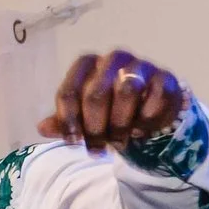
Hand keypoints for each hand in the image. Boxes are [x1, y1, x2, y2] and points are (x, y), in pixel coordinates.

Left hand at [39, 50, 186, 151]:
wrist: (147, 110)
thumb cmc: (108, 111)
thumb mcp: (82, 118)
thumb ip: (63, 121)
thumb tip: (42, 127)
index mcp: (86, 64)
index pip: (68, 91)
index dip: (69, 120)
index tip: (74, 142)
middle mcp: (113, 59)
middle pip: (96, 93)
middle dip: (94, 127)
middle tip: (96, 149)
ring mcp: (141, 65)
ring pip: (127, 91)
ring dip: (120, 123)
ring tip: (118, 142)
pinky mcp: (166, 77)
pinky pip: (156, 97)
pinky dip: (146, 119)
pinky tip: (140, 131)